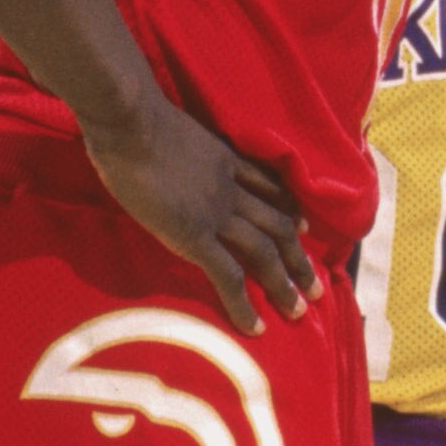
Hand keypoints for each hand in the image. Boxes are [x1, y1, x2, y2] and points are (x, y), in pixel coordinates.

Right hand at [80, 87, 318, 334]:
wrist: (129, 121)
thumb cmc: (135, 119)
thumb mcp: (173, 133)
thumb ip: (181, 152)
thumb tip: (165, 159)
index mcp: (226, 161)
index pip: (268, 188)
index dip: (289, 208)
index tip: (304, 225)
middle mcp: (231, 189)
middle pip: (278, 225)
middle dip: (299, 258)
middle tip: (316, 286)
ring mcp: (216, 213)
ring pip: (264, 251)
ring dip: (284, 283)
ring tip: (299, 310)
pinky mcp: (195, 235)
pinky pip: (228, 275)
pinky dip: (244, 303)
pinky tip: (257, 326)